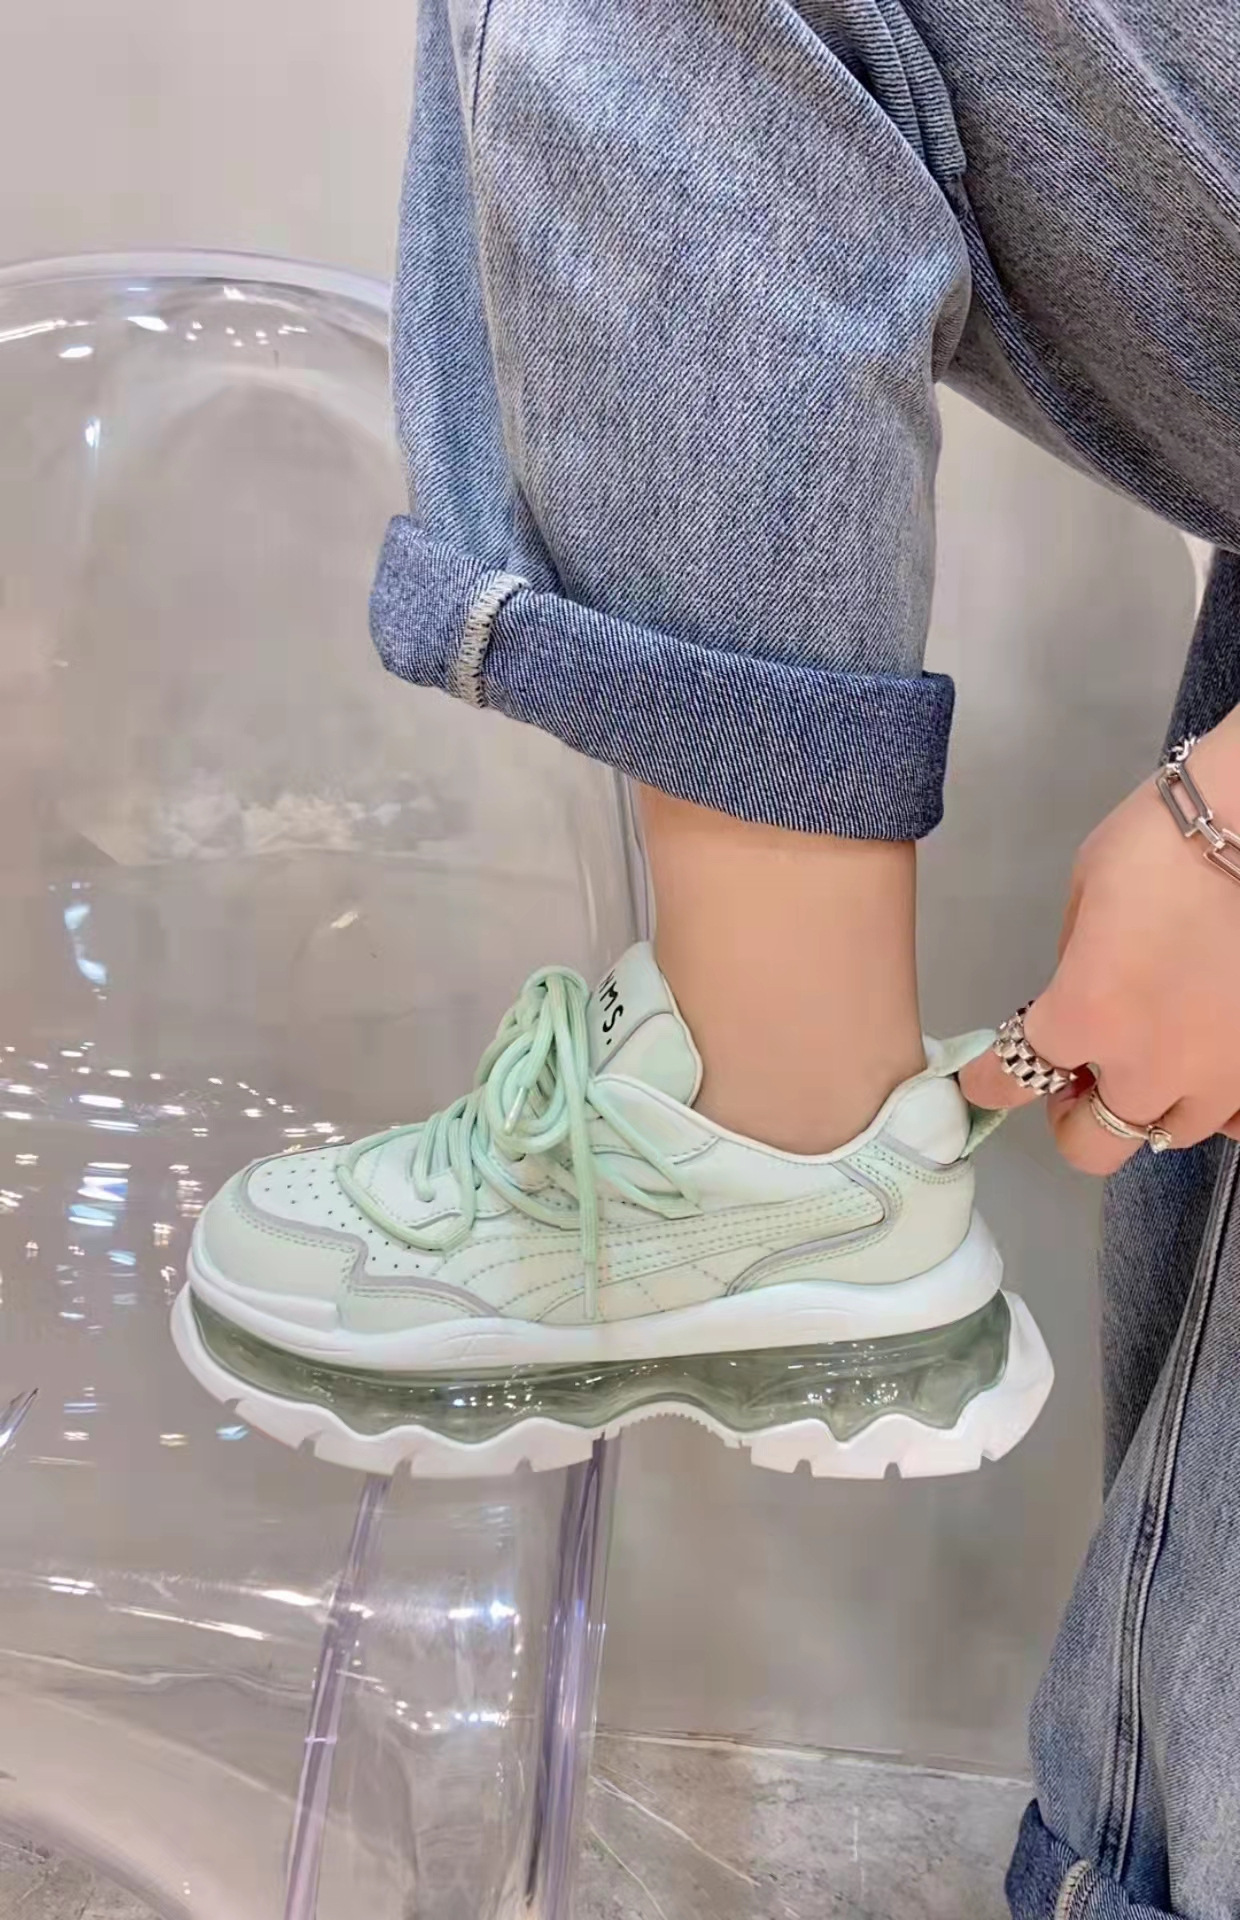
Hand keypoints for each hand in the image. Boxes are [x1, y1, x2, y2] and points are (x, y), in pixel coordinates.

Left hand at [960, 713, 1239, 1172]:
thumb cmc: (1162, 843)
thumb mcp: (1086, 893)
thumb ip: (1074, 962)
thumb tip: (1078, 992)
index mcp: (1084, 1017)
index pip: (1009, 1081)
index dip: (989, 1081)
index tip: (987, 1076)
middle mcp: (1149, 1067)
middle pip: (1090, 1144)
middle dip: (1073, 1115)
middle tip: (1080, 1076)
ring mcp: (1219, 1077)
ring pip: (1167, 1136)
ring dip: (1147, 1105)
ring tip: (1157, 1059)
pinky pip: (1236, 1122)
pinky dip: (1217, 1105)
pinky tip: (1212, 1060)